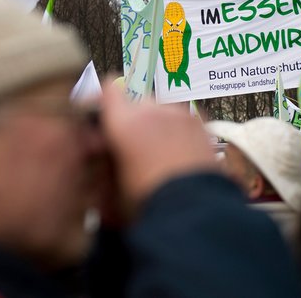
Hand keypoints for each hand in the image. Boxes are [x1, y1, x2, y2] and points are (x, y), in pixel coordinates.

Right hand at [99, 81, 216, 218]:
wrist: (194, 210)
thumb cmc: (149, 204)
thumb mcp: (114, 194)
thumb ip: (103, 175)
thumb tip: (100, 171)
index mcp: (124, 123)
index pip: (108, 90)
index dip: (103, 99)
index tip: (102, 113)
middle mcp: (152, 111)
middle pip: (136, 101)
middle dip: (132, 118)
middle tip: (131, 144)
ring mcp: (179, 114)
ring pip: (161, 108)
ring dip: (156, 122)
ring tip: (157, 151)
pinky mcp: (201, 124)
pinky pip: (182, 118)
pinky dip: (178, 129)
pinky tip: (178, 151)